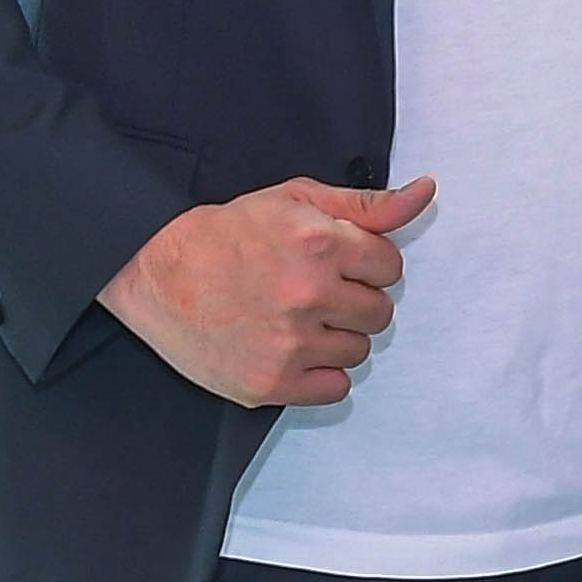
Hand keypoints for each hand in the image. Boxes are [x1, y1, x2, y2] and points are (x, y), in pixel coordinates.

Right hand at [103, 177, 432, 407]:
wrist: (156, 272)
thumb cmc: (228, 233)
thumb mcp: (297, 199)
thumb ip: (367, 204)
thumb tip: (425, 191)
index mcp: (320, 244)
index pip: (390, 267)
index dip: (366, 265)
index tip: (339, 264)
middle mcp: (308, 295)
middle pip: (379, 312)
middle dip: (354, 301)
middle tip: (315, 292)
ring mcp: (289, 344)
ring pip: (359, 351)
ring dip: (337, 337)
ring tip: (298, 319)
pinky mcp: (269, 383)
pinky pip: (335, 389)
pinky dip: (320, 374)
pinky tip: (293, 350)